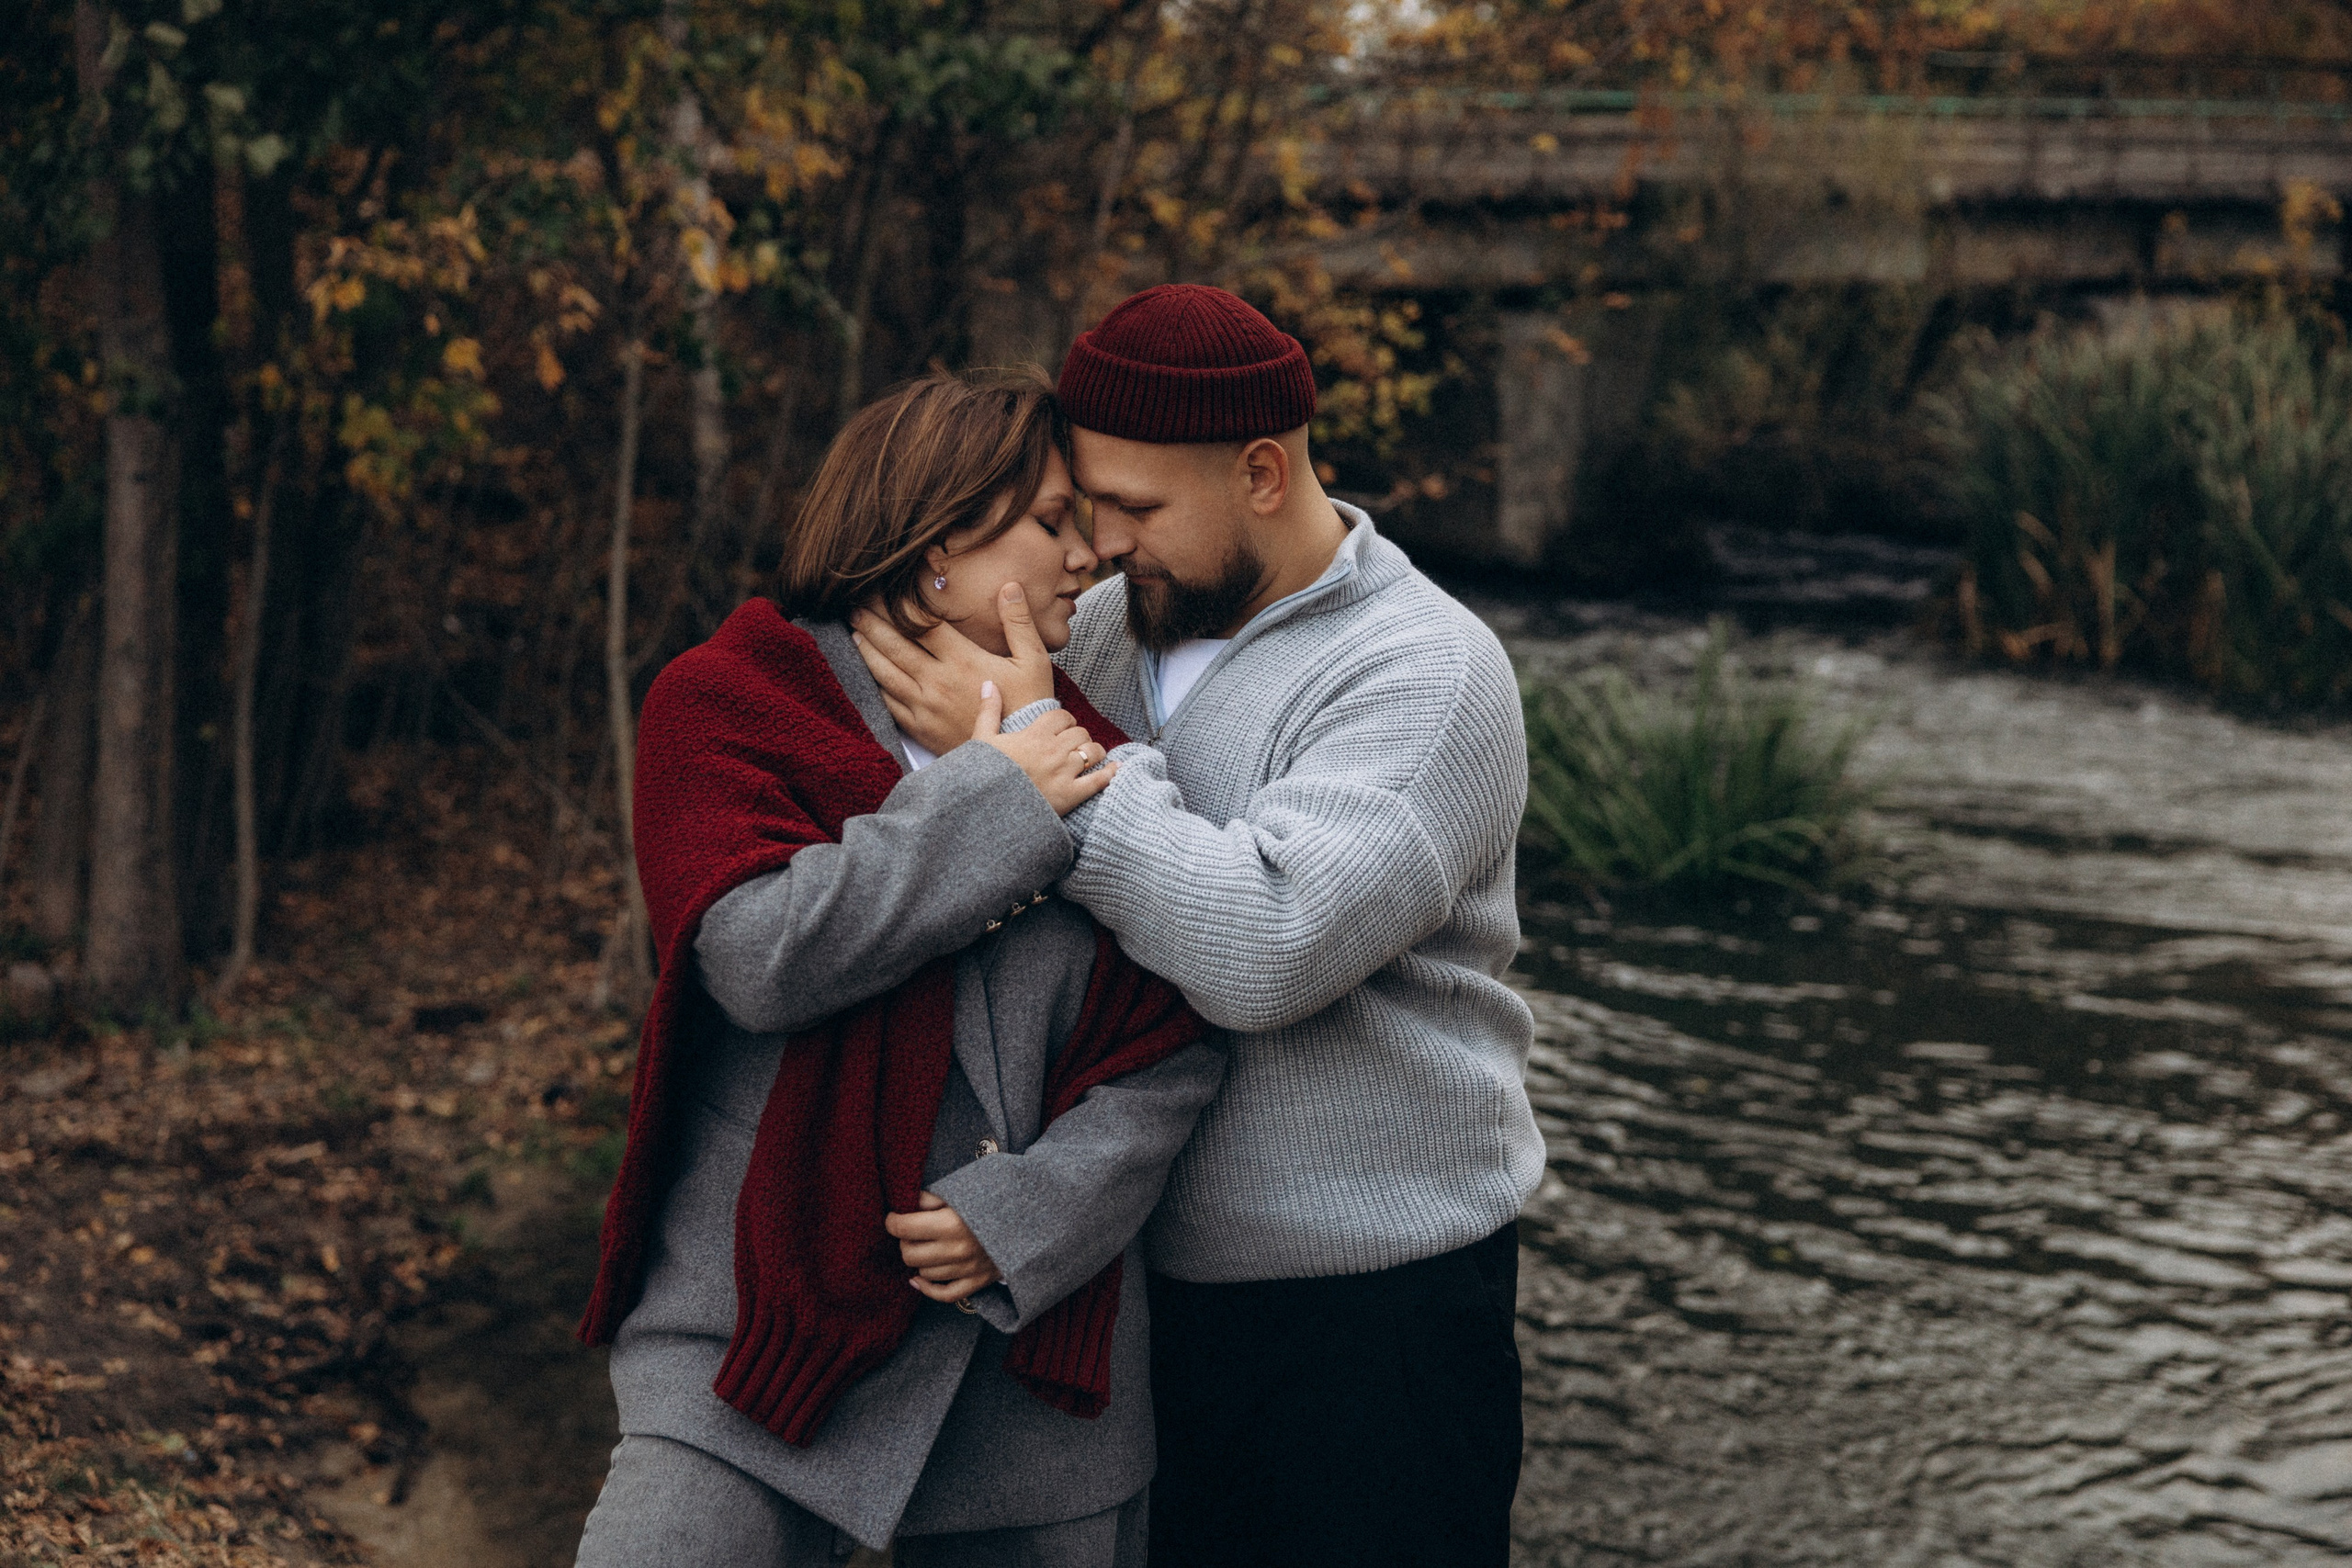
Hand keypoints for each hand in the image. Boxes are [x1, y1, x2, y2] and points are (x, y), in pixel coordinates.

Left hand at [853, 583, 1052, 754]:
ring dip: (866, 650)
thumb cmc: (1029, 705)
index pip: (922, 624)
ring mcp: (925, 706)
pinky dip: (873, 685)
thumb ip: (1018, 621)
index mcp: (963, 659)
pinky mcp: (920, 727)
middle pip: (895, 645)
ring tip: (854, 632)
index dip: (900, 604)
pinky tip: (866, 673)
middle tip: (855, 605)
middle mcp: (938, 681)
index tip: (884, 590)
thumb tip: (1009, 586)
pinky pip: (888, 703)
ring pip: (885, 673)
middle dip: (872, 622)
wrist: (1019, 757)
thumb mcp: (1033, 660)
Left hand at [884, 1191, 1001, 1305]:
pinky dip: (927, 1288)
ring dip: (920, 1259)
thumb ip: (930, 1197)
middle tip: (912, 1230)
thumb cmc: (994, 1198)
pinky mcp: (978, 1281)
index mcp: (951, 1223)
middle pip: (909, 1253)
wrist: (1033, 1216)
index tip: (894, 1217)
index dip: (893, 1221)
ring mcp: (967, 1269)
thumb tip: (905, 1204)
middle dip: (905, 1240)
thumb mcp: (962, 1188)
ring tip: (927, 1245)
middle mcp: (957, 1249)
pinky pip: (944, 1294)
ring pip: (924, 1272)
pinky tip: (918, 1278)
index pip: (903, 1228)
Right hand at [968, 680, 1116, 816]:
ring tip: (1088, 756)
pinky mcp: (1071, 796)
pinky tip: (1115, 769)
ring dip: (1093, 752)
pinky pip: (1099, 781)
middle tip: (1072, 745)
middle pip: (1080, 733)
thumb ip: (989, 711)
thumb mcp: (981, 740)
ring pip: (1092, 752)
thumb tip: (990, 684)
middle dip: (1078, 737)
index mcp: (1035, 735)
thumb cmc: (983, 775)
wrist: (986, 810)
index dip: (1064, 721)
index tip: (1061, 728)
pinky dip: (1110, 774)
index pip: (1062, 717)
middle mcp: (1054, 751)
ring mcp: (1064, 773)